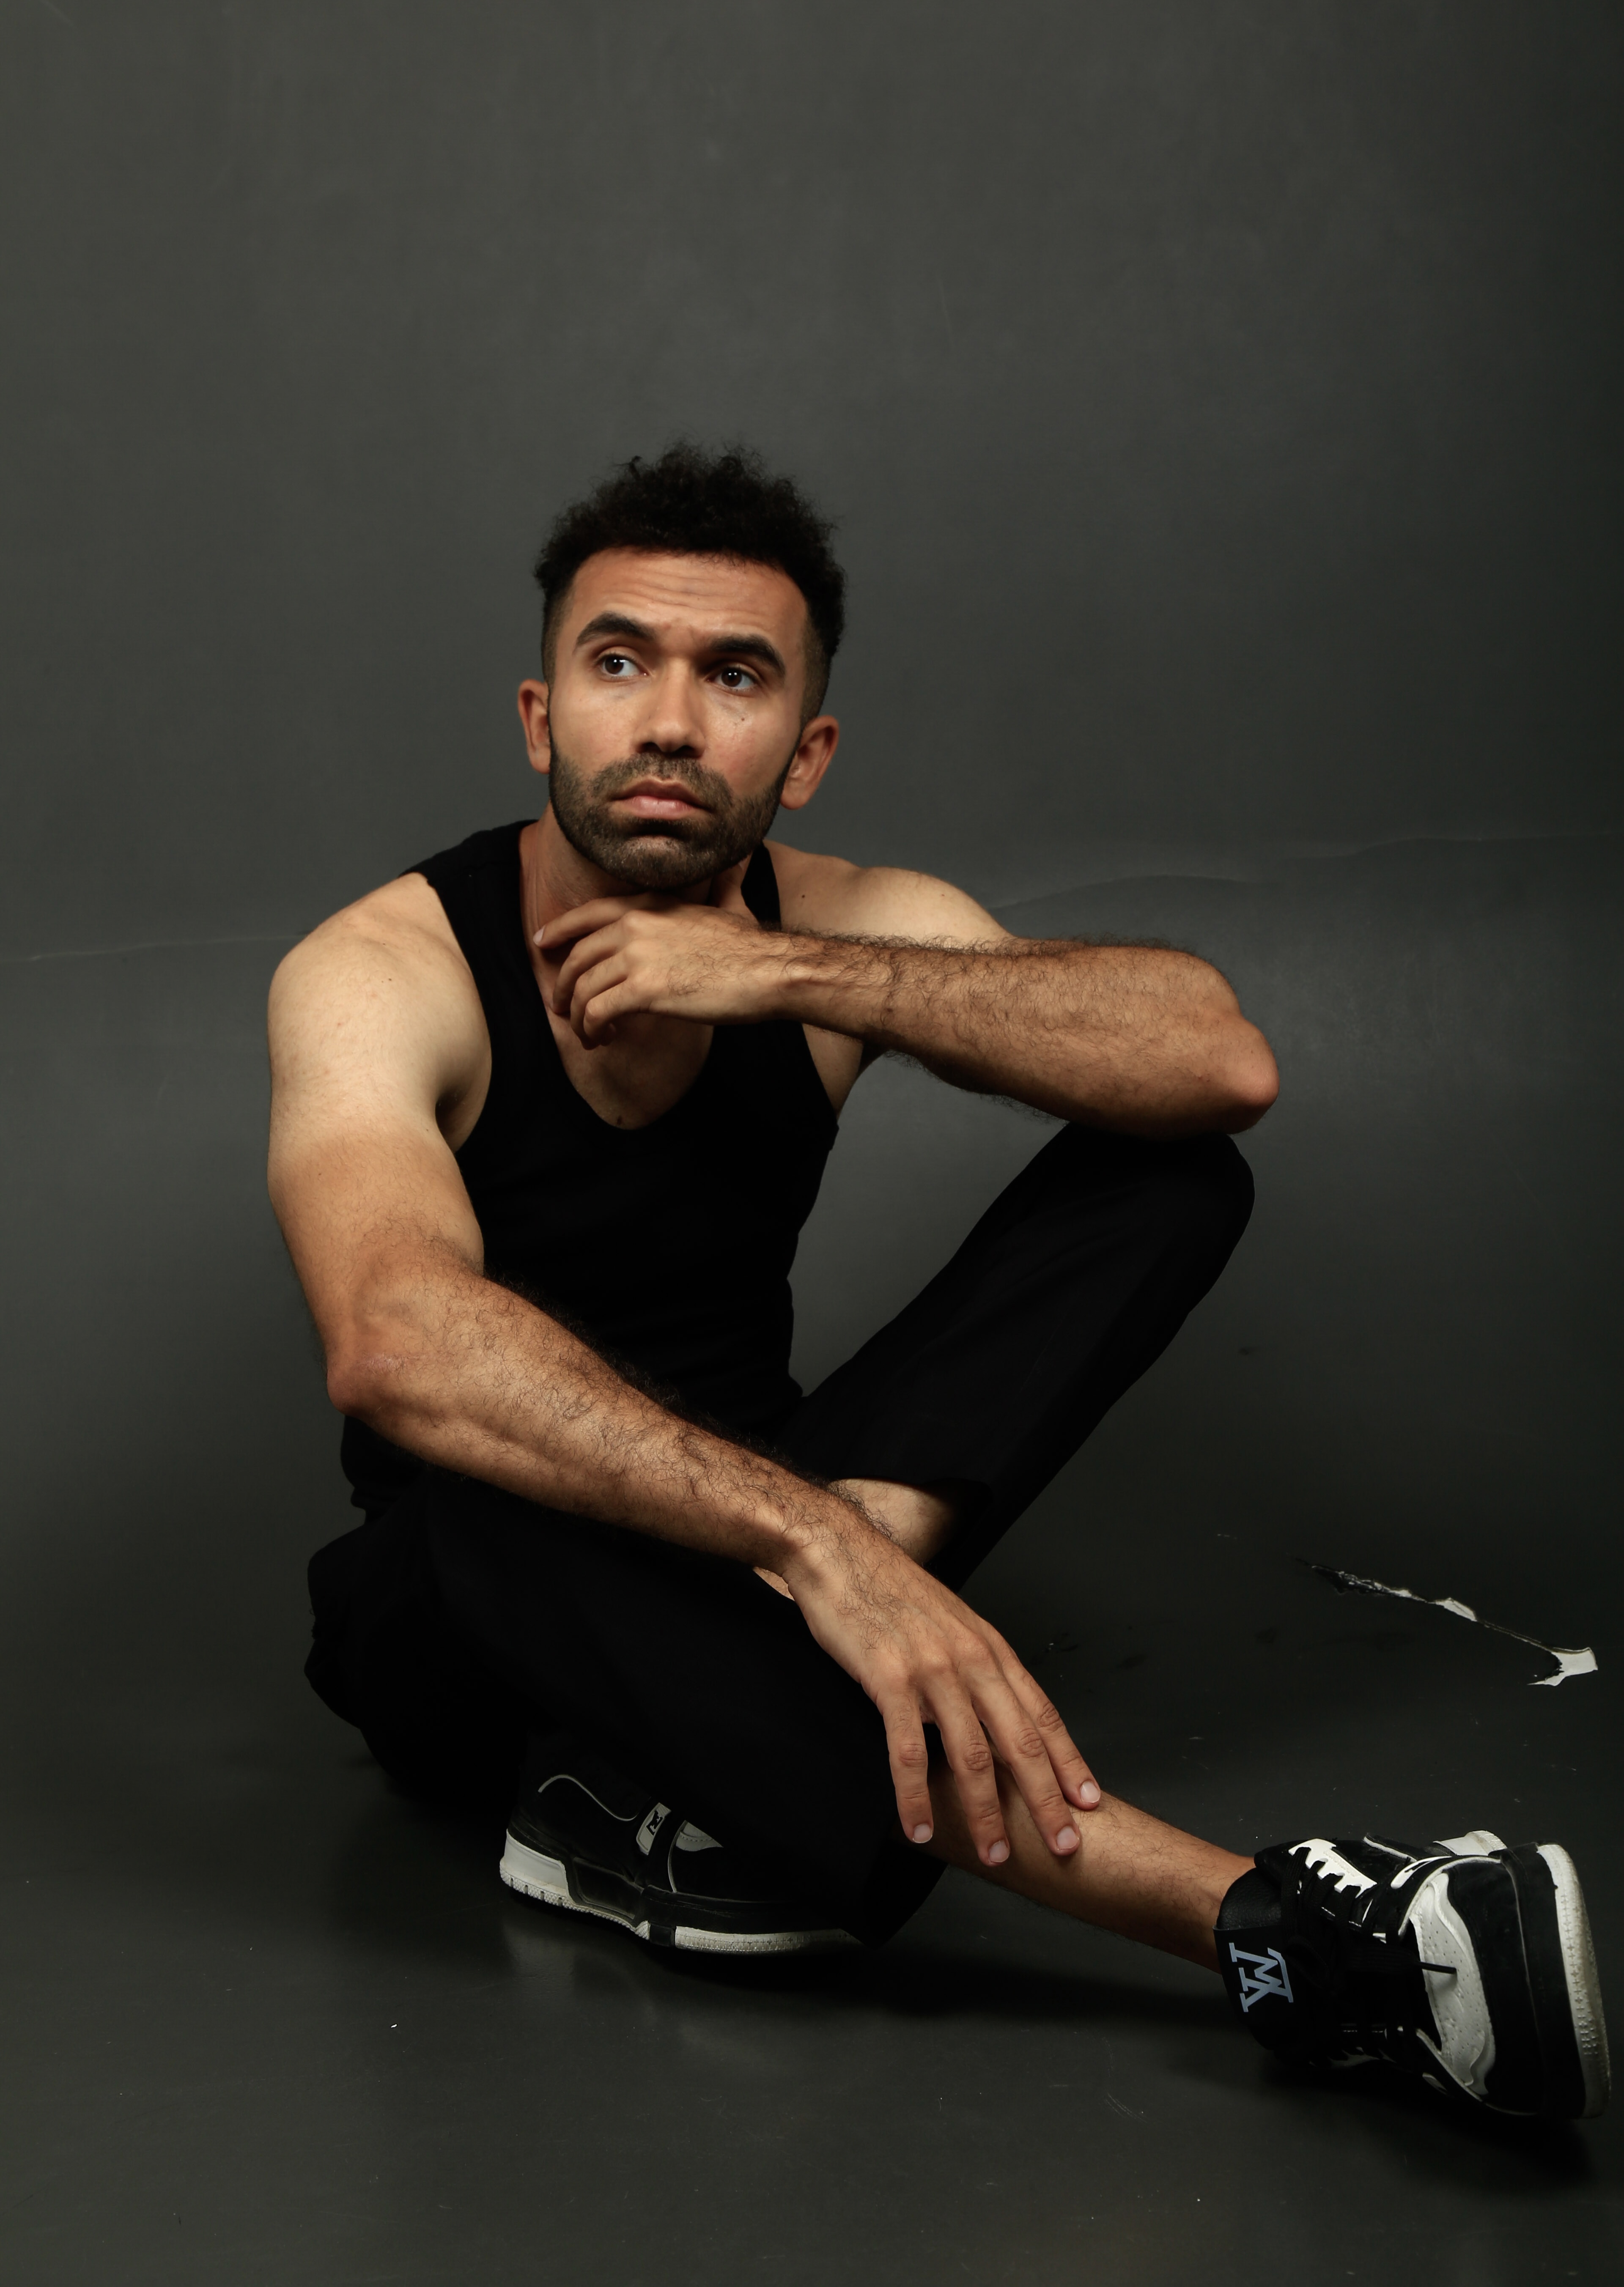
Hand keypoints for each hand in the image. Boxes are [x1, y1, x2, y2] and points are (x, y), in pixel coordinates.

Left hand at [536, 868, 791, 1044]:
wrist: (770, 971)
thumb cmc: (753, 946)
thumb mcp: (732, 904)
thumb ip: (724, 882)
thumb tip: (739, 857)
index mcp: (649, 906)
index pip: (589, 914)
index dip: (559, 929)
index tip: (542, 943)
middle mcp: (636, 926)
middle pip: (577, 958)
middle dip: (563, 987)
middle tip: (562, 1007)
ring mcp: (638, 958)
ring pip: (583, 990)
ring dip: (579, 1017)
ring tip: (589, 1034)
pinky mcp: (645, 991)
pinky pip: (598, 1012)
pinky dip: (594, 1029)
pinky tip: (606, 1038)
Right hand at [780, 1502, 1100, 1863]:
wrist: (839, 1551)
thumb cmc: (890, 1589)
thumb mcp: (949, 1621)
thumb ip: (974, 1663)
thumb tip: (992, 1709)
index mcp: (988, 1646)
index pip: (1041, 1712)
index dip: (1067, 1760)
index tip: (1088, 1800)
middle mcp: (970, 1659)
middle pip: (1020, 1741)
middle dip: (1045, 1799)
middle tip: (1064, 1844)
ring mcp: (932, 1669)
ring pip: (971, 1755)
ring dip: (985, 1812)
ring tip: (994, 1853)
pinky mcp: (888, 1679)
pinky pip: (909, 1752)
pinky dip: (916, 1797)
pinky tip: (920, 1827)